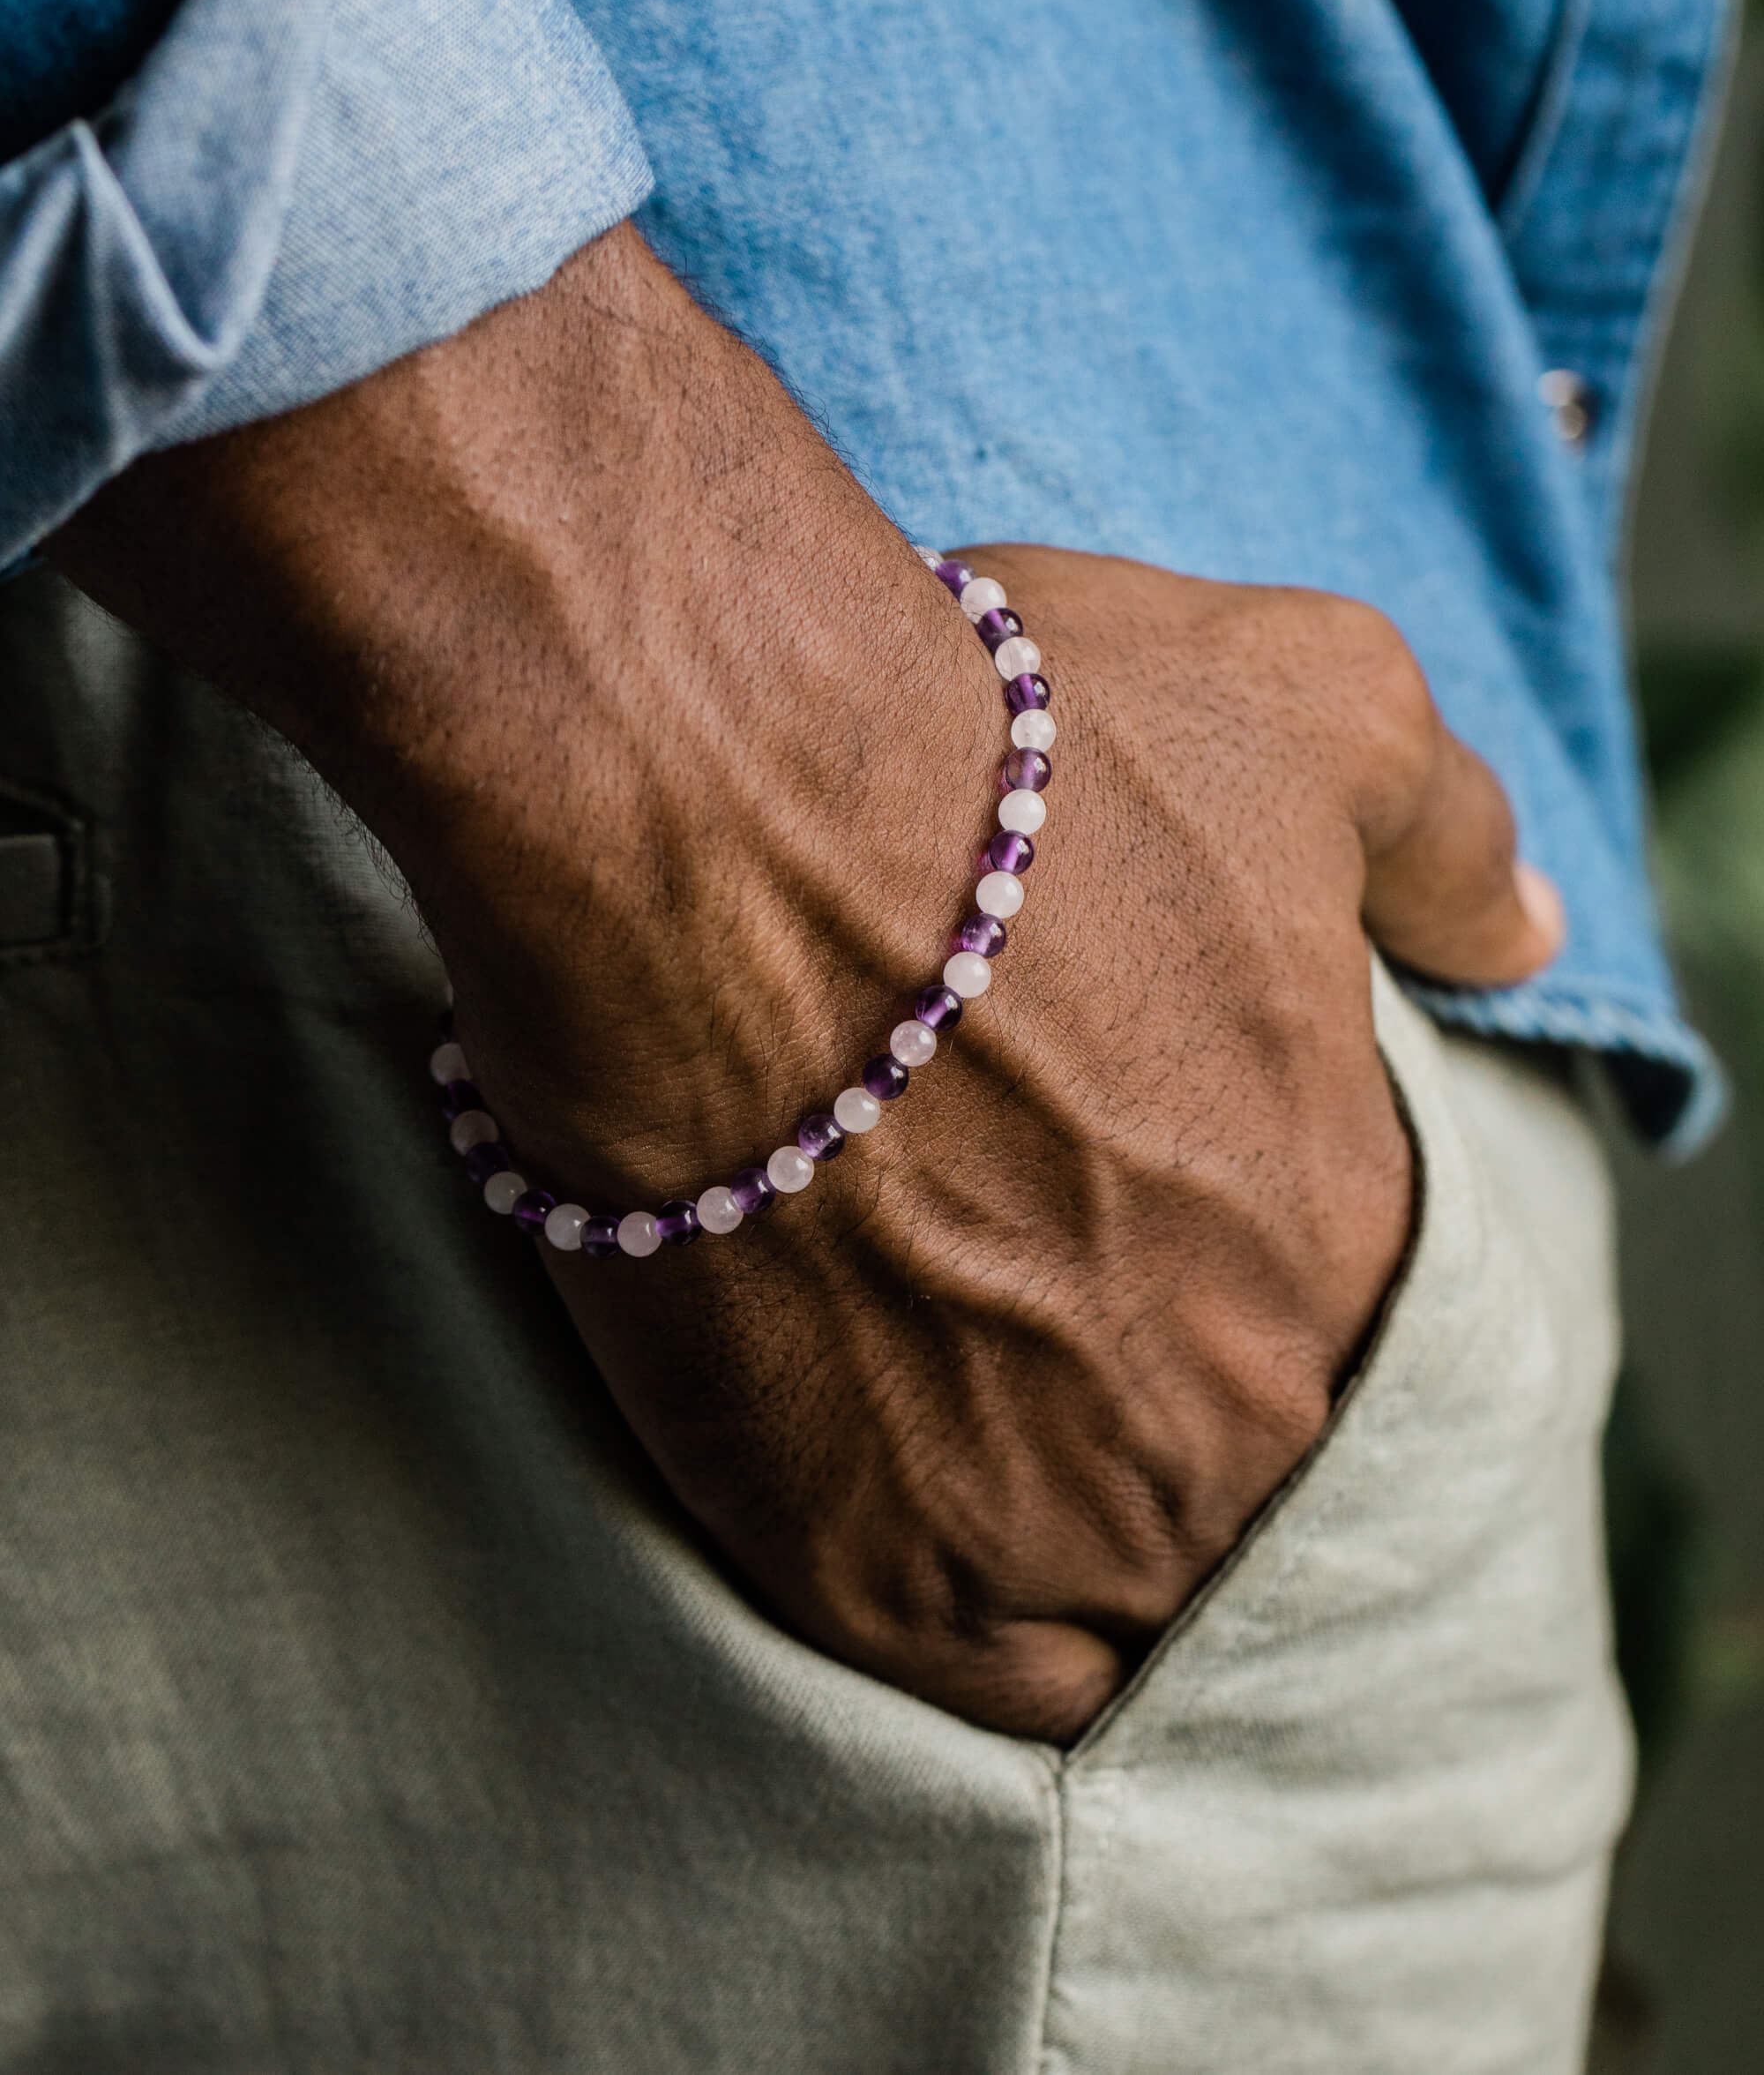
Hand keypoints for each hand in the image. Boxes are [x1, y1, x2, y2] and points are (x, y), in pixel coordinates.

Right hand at [48, 225, 1562, 1742]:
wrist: (713, 823)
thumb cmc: (1003, 756)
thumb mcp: (1300, 703)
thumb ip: (1440, 829)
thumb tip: (1513, 926)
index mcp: (1341, 1232)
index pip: (1345, 1328)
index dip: (1240, 1276)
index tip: (1138, 1222)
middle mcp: (1225, 1407)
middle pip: (1226, 1464)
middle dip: (1150, 1396)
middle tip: (1028, 1308)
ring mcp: (1044, 1513)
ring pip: (1105, 1594)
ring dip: (1053, 1520)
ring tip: (949, 1409)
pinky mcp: (855, 1563)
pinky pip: (957, 1666)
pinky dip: (947, 1606)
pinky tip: (889, 1495)